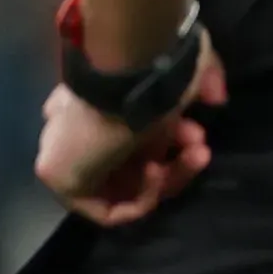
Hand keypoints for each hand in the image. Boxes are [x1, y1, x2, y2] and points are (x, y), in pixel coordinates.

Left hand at [34, 45, 223, 225]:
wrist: (127, 68)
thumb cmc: (155, 64)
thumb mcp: (186, 70)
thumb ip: (202, 82)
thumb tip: (215, 97)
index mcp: (95, 99)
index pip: (124, 134)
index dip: (170, 136)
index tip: (196, 126)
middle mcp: (74, 127)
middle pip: (129, 163)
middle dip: (175, 158)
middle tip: (200, 145)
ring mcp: (63, 153)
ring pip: (123, 186)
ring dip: (168, 177)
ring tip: (192, 154)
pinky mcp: (57, 178)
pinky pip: (106, 209)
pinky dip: (142, 198)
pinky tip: (156, 172)